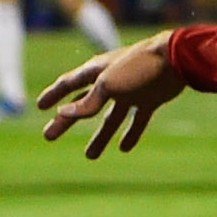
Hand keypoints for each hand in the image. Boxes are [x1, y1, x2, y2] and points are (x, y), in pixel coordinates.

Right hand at [39, 33, 187, 157]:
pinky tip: (124, 148)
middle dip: (66, 120)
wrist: (177, 60)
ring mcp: (131, 91)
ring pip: (110, 117)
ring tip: (90, 156)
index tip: (39, 106)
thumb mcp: (108, 85)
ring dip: (100, 136)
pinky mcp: (150, 99)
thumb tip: (63, 114)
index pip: (68, 84)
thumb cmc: (138, 68)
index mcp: (97, 71)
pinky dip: (130, 133)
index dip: (53, 94)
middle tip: (49, 136)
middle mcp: (111, 81)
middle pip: (83, 104)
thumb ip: (87, 102)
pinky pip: (137, 119)